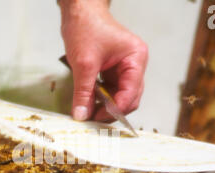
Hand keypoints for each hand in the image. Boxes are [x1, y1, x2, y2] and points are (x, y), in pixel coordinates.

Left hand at [59, 0, 147, 120]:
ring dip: (106, 106)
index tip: (99, 117)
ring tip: (90, 111)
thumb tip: (82, 114)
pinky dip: (101, 99)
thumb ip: (83, 92)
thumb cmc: (86, 26)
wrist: (79, 12)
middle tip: (94, 118)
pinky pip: (111, 91)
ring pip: (120, 96)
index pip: (132, 91)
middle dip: (113, 109)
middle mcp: (134, 64)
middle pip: (130, 97)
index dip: (117, 108)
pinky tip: (90, 103)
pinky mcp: (114, 71)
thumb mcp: (84, 63)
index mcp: (136, 58)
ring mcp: (125, 68)